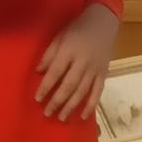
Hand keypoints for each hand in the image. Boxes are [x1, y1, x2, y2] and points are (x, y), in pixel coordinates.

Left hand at [34, 6, 119, 121]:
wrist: (103, 23)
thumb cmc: (76, 29)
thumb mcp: (58, 37)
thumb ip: (49, 55)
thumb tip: (39, 72)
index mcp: (69, 51)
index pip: (55, 72)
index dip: (46, 86)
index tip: (37, 99)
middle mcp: (83, 62)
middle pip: (69, 85)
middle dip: (57, 101)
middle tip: (48, 113)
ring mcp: (95, 69)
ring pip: (82, 91)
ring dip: (71, 106)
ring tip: (61, 118)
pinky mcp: (104, 73)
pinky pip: (97, 92)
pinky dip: (91, 105)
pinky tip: (83, 116)